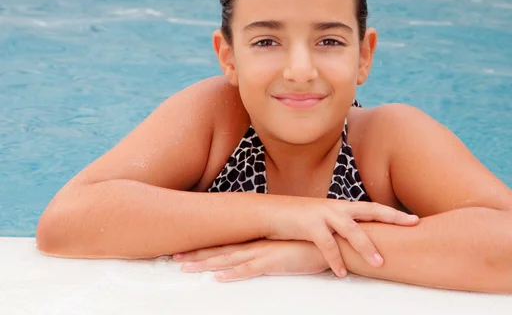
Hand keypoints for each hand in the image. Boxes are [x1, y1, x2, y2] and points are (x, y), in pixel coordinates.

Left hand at [173, 239, 328, 281]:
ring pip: (228, 259)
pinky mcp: (274, 262)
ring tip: (185, 267)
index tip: (185, 249)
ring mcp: (264, 253)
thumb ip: (270, 251)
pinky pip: (249, 269)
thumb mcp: (285, 247)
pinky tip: (218, 277)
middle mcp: (257, 245)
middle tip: (173, 257)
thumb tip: (258, 257)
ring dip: (206, 264)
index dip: (205, 247)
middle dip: (196, 254)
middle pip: (220, 250)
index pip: (226, 244)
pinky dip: (233, 274)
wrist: (331, 242)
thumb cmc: (309, 245)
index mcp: (258, 240)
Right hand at [264, 197, 418, 277]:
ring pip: (351, 229)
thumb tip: (358, 242)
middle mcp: (336, 207)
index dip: (393, 214)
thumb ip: (340, 228)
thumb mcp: (323, 220)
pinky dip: (335, 260)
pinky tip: (341, 273)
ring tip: (379, 264)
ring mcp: (323, 214)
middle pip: (370, 211)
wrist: (270, 213)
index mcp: (341, 206)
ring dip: (366, 247)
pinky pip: (327, 245)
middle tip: (412, 226)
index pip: (373, 208)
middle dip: (392, 218)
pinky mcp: (309, 225)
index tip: (414, 219)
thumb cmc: (298, 220)